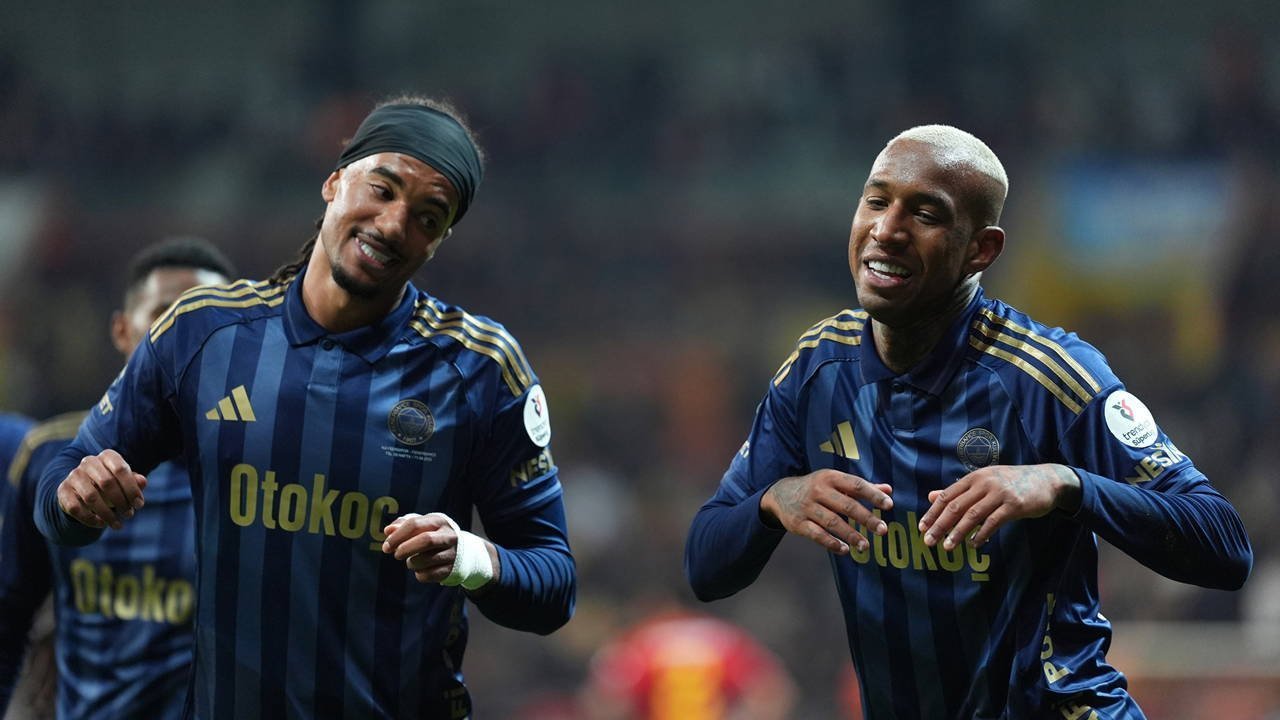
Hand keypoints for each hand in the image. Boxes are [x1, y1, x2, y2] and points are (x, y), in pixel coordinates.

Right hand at [56, 449, 146, 529]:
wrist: (82, 489)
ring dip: (107, 514)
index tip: (139, 505)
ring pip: (91, 497)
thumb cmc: (111, 485)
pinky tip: (101, 524)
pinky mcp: (63, 491)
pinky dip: (90, 519)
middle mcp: (89, 462)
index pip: (121, 469)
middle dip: (121, 501)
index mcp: (107, 456)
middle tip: (129, 515)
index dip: (132, 489)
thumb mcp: (125, 482)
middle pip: (107, 483)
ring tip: (117, 524)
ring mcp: (73, 476)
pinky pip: (76, 508)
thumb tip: (143, 482)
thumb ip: (134, 481)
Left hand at [383, 512, 499, 585]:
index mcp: (439, 521)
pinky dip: (419, 574)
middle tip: (396, 555)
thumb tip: (388, 531)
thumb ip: (403, 525)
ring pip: (426, 560)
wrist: (462, 551)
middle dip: (406, 548)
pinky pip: (429, 575)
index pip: (414, 524)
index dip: (397, 536)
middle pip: (426, 540)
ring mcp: (452, 553)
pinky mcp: (452, 569)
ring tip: (411, 561)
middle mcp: (449, 535)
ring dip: (412, 563)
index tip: (386, 546)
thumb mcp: (422, 526)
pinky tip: (421, 570)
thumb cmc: (434, 535)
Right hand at [760, 469, 893, 553]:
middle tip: (883, 530)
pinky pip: (817, 535)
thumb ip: (861, 487)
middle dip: (866, 519)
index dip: (873, 495)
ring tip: (866, 546)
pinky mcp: (798, 523)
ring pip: (833, 523)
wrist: (780, 493)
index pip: (856, 485)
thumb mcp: (835, 482)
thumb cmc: (816, 488)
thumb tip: (888, 490)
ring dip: (851, 535)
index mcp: (830, 477)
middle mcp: (818, 490)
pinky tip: (845, 550)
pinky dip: (832, 543)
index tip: (889, 506)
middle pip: (846, 505)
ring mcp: (807, 507)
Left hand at [917, 463, 1080, 549]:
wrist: (1047, 480)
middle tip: (928, 541)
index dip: (933, 512)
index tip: (922, 527)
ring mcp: (1000, 493)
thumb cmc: (1012, 483)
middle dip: (940, 525)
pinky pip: (993, 522)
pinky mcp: (1014, 505)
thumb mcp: (984, 482)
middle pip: (956, 506)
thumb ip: (958, 491)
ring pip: (972, 515)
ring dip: (957, 533)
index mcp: (975, 477)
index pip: (948, 496)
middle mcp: (984, 483)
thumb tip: (931, 496)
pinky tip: (973, 545)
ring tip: (947, 547)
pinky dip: (981, 535)